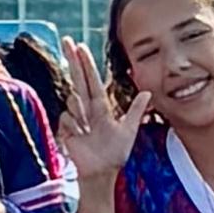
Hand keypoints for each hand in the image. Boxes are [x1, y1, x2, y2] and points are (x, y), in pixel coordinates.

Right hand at [49, 34, 145, 197]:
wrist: (102, 173)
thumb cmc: (114, 154)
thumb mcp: (129, 130)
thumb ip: (136, 110)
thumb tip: (148, 92)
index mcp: (100, 107)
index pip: (92, 80)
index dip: (86, 63)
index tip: (79, 46)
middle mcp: (86, 109)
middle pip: (77, 79)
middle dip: (72, 59)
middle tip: (66, 39)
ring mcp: (75, 119)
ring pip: (73, 101)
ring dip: (80, 113)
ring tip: (89, 130)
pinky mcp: (66, 129)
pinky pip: (67, 119)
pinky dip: (74, 128)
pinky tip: (80, 138)